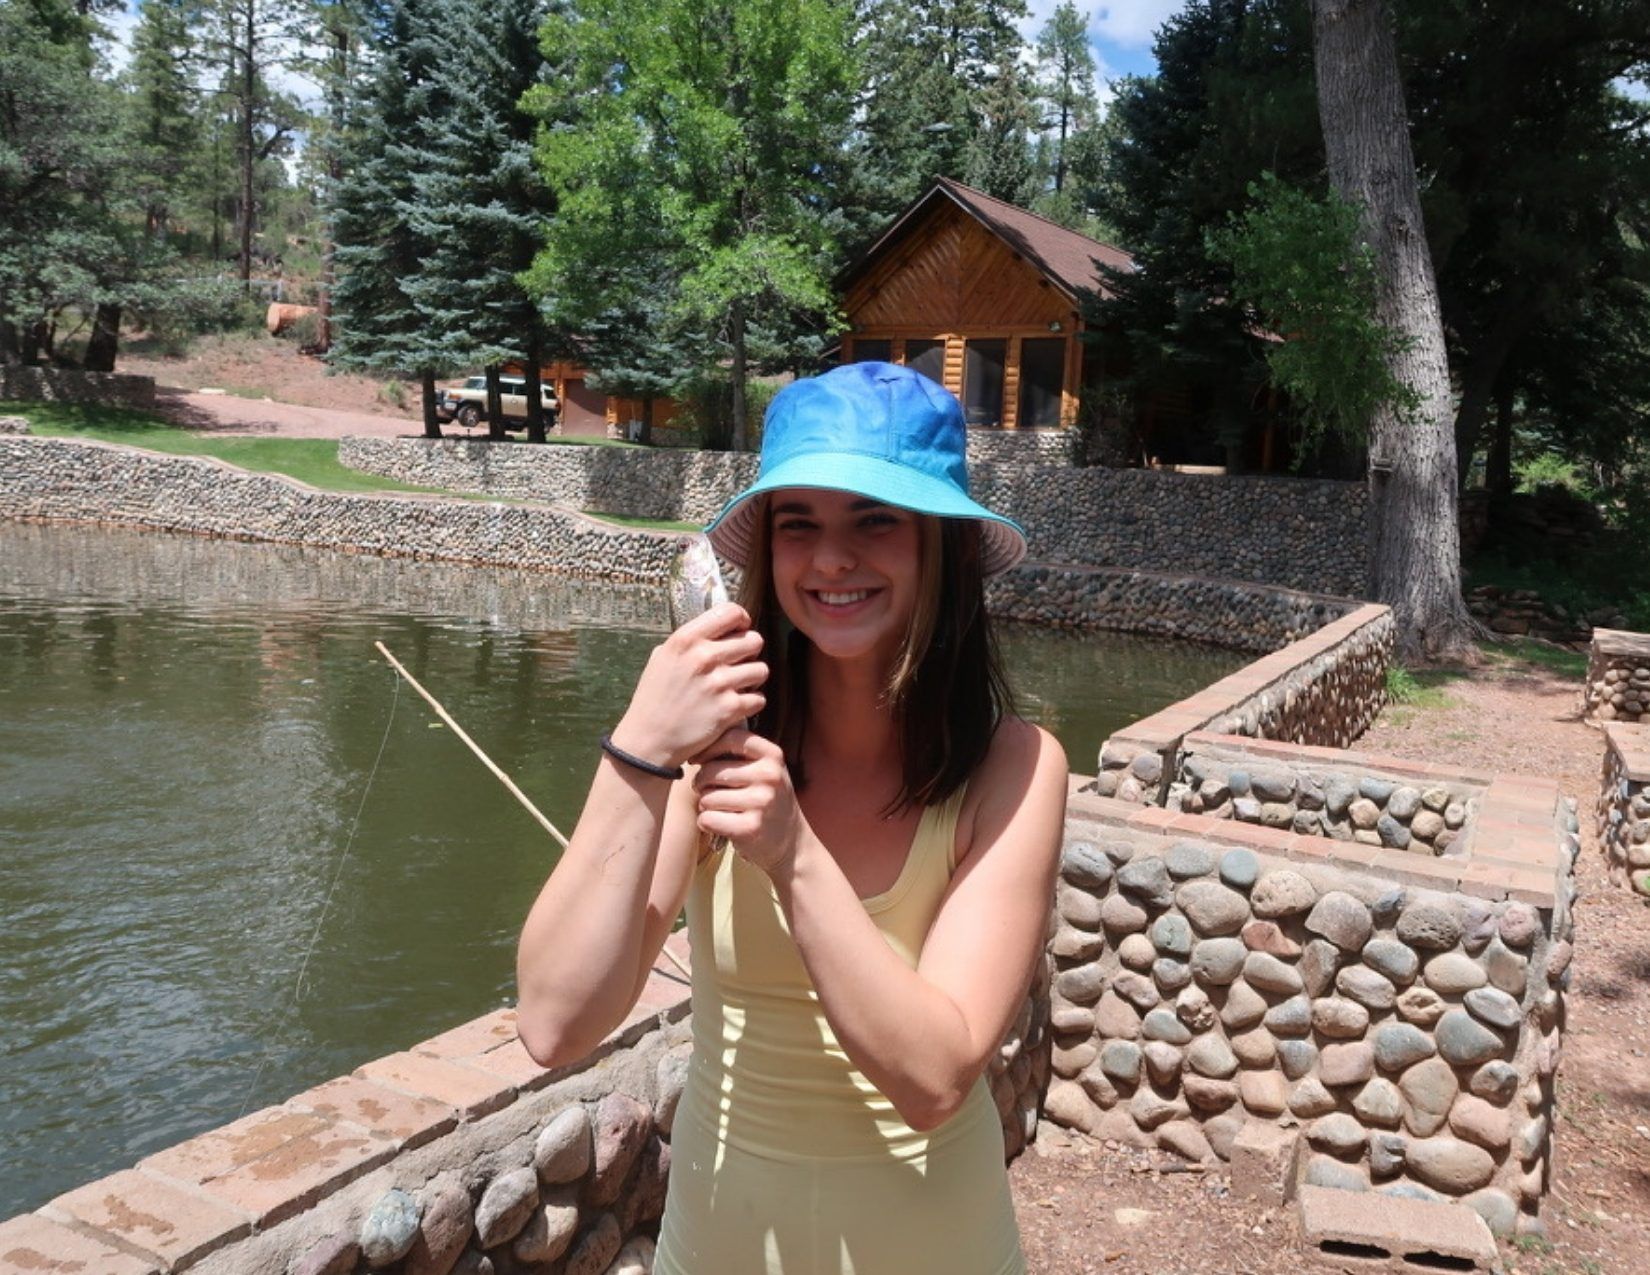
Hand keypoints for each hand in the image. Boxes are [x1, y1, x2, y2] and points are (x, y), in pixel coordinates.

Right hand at [611, 604, 765, 767]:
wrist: (649, 740)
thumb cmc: (655, 697)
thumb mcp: (662, 658)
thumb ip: (690, 641)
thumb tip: (717, 628)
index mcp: (686, 639)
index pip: (731, 612)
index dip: (742, 621)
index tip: (739, 631)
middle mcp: (703, 657)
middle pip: (754, 640)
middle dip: (750, 653)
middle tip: (738, 665)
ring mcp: (718, 683)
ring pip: (761, 670)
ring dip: (752, 679)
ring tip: (737, 687)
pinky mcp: (729, 709)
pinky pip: (759, 698)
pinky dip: (750, 704)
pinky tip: (735, 707)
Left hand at [693, 730, 804, 874]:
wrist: (791, 841)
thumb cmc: (767, 799)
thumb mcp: (765, 769)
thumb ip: (739, 753)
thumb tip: (697, 743)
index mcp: (773, 756)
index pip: (731, 737)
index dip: (707, 748)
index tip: (697, 760)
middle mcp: (769, 776)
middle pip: (712, 770)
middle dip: (701, 782)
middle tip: (706, 790)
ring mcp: (761, 802)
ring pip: (707, 797)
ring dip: (704, 805)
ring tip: (717, 808)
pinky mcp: (750, 828)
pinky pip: (707, 818)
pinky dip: (705, 822)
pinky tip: (717, 824)